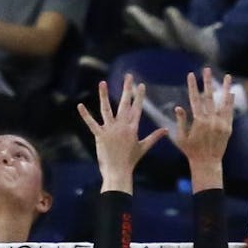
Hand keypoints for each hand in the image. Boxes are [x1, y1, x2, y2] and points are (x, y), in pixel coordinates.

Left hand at [77, 75, 166, 191]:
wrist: (118, 171)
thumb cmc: (131, 161)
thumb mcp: (144, 147)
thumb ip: (155, 137)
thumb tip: (166, 130)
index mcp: (132, 128)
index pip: (137, 108)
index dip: (139, 96)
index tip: (141, 85)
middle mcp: (122, 126)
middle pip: (125, 104)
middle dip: (127, 89)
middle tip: (128, 76)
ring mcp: (110, 130)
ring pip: (107, 109)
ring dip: (104, 95)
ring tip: (102, 83)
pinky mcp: (100, 136)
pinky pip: (91, 123)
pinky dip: (85, 115)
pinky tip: (80, 105)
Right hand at [170, 68, 234, 172]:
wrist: (207, 163)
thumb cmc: (191, 151)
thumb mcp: (181, 137)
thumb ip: (181, 121)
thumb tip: (178, 107)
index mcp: (199, 121)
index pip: (194, 99)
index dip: (192, 86)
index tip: (190, 75)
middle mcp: (211, 120)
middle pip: (209, 97)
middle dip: (207, 82)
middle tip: (206, 69)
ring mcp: (221, 123)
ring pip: (223, 102)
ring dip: (225, 88)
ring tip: (227, 76)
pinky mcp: (228, 128)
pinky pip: (229, 112)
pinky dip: (230, 102)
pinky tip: (230, 93)